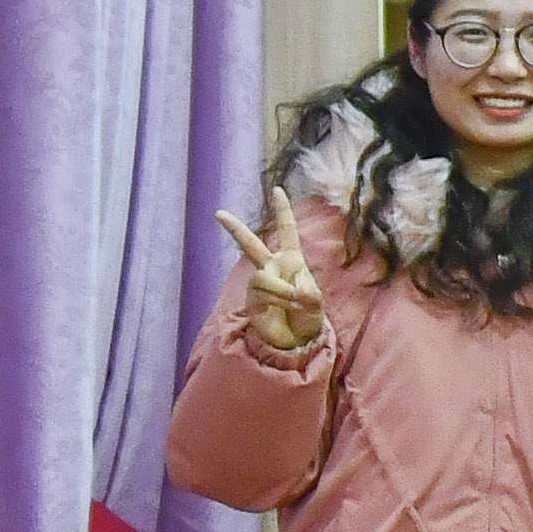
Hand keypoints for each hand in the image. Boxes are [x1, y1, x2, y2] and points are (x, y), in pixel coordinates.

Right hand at [211, 207, 323, 356]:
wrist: (296, 341)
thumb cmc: (307, 317)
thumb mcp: (314, 301)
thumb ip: (304, 292)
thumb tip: (285, 289)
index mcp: (292, 261)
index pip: (287, 231)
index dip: (283, 211)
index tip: (277, 190)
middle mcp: (271, 268)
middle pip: (250, 245)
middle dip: (235, 229)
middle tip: (218, 213)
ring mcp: (259, 283)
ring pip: (266, 277)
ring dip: (284, 290)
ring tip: (295, 302)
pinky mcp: (251, 298)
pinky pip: (264, 291)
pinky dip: (280, 298)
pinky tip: (285, 307)